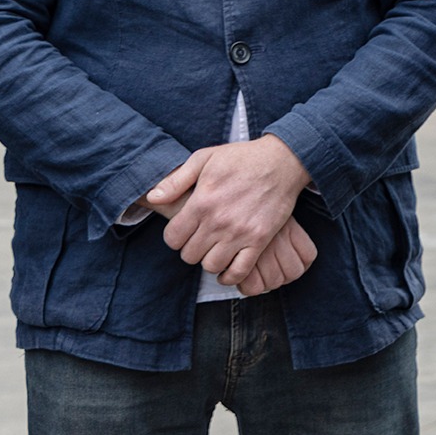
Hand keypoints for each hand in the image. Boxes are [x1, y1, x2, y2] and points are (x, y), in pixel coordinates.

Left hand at [146, 135, 313, 284]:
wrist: (282, 161)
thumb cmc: (242, 158)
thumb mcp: (204, 158)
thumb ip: (175, 180)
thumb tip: (153, 198)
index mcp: (201, 203)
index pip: (173, 239)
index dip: (175, 237)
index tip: (185, 231)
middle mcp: (218, 221)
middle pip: (190, 255)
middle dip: (191, 248)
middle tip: (201, 238)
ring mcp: (240, 232)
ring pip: (211, 265)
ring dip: (210, 260)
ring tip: (216, 248)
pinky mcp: (260, 239)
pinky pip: (239, 271)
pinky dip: (231, 276)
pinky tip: (228, 268)